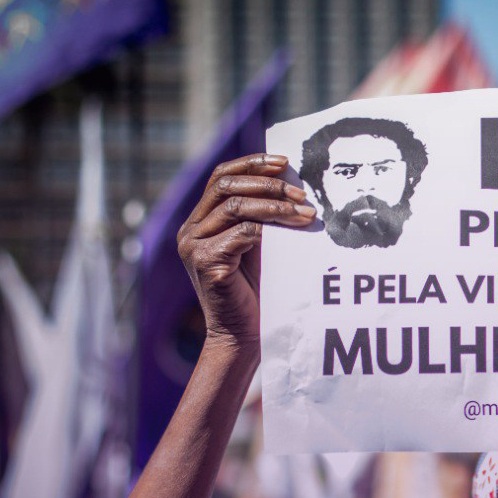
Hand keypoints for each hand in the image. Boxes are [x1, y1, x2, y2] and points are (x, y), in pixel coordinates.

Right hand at [177, 154, 315, 349]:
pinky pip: (242, 232)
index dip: (251, 164)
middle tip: (302, 194)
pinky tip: (295, 231)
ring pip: (235, 207)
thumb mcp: (259, 245)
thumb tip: (292, 182)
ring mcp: (194, 246)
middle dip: (268, 184)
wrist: (245, 335)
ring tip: (307, 213)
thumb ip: (263, 216)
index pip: (220, 177)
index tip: (284, 162)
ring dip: (276, 205)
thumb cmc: (257, 291)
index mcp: (199, 222)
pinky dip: (271, 228)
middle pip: (226, 186)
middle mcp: (190, 230)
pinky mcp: (205, 262)